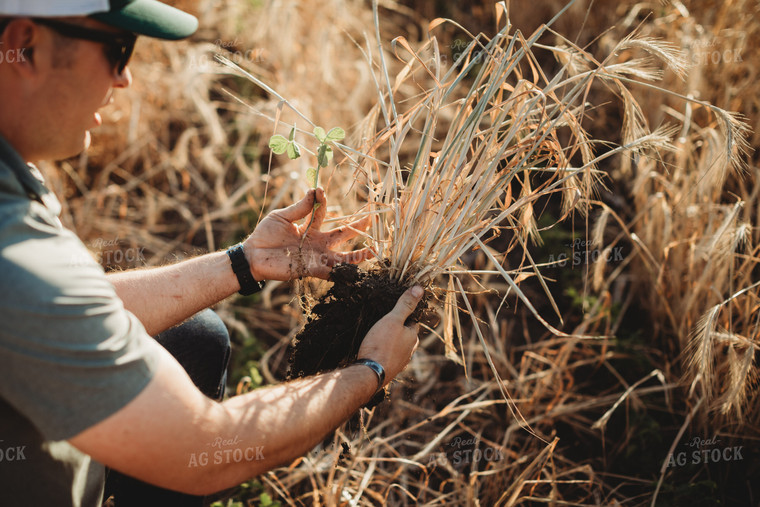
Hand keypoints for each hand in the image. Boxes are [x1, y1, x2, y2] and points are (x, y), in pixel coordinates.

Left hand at [243, 188, 370, 280]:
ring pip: (341, 257)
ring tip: (374, 251)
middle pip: (340, 235)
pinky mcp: (311, 269)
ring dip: (357, 255)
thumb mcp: (281, 216)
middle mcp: (315, 243)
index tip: (320, 190)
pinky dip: (344, 271)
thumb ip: (300, 208)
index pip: (321, 213)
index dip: (322, 201)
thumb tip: (314, 192)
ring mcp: (315, 257)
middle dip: (356, 227)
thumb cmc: (264, 235)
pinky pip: (331, 272)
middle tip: (371, 219)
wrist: (253, 255)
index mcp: (308, 228)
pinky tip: (356, 271)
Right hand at [357, 286, 422, 384]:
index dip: (405, 314)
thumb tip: (419, 289)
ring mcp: (401, 362)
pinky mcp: (390, 369)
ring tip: (378, 336)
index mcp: (413, 337)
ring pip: (398, 347)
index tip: (395, 310)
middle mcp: (410, 351)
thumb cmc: (381, 345)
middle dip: (398, 329)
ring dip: (391, 341)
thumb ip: (405, 305)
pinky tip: (375, 350)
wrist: (370, 373)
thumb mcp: (393, 320)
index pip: (413, 321)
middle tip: (384, 322)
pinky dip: (385, 352)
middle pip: (406, 335)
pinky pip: (390, 356)